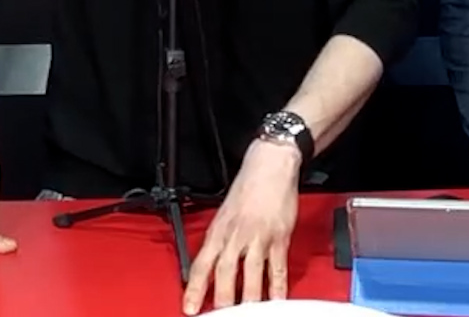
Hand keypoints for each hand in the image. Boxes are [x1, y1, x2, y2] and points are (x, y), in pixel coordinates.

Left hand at [184, 139, 301, 313]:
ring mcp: (258, 238)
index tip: (190, 307)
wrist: (269, 166)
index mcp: (218, 231)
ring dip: (249, 298)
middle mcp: (235, 236)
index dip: (194, 288)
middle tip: (222, 314)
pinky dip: (277, 287)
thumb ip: (219, 240)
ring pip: (251, 274)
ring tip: (249, 312)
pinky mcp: (279, 238)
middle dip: (223, 299)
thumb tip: (211, 265)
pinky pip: (277, 268)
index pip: (201, 265)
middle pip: (225, 273)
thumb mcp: (223, 214)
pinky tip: (277, 299)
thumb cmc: (247, 188)